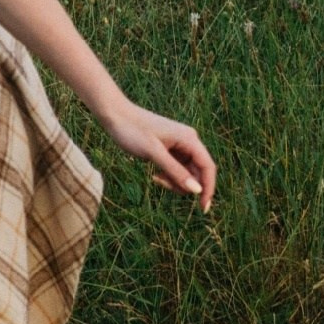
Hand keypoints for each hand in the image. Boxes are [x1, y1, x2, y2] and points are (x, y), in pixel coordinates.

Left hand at [98, 101, 216, 210]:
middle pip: (198, 172)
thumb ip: (175, 171)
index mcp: (189, 138)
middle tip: (160, 181)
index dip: (208, 188)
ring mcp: (179, 146)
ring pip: (187, 173)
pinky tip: (155, 174)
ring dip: (174, 181)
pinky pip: (177, 170)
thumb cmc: (133, 131)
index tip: (203, 208)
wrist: (115, 115)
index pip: (208, 167)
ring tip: (155, 177)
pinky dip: (168, 176)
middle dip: (184, 184)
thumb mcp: (154, 153)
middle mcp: (188, 142)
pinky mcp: (170, 151)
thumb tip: (197, 190)